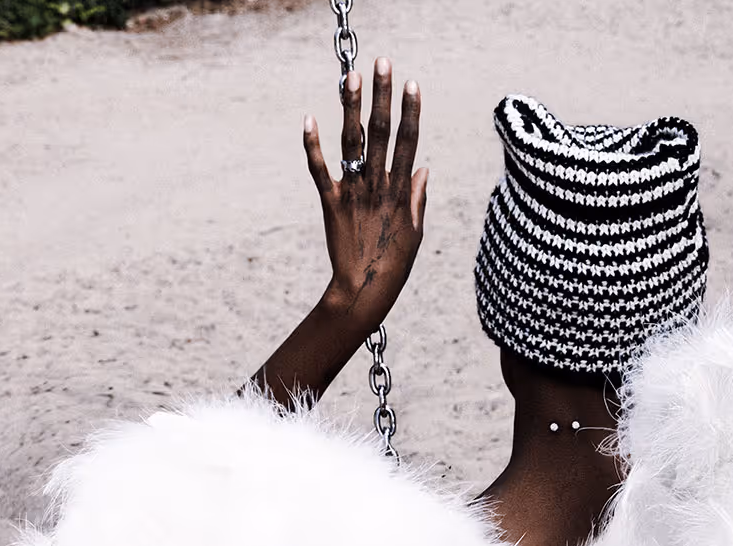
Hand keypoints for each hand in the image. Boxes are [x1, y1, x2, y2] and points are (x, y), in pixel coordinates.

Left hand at [303, 59, 428, 335]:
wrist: (362, 293)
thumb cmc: (392, 266)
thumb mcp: (414, 233)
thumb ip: (418, 198)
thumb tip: (424, 167)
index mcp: (401, 194)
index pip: (408, 145)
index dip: (411, 113)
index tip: (413, 84)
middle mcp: (378, 188)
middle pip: (381, 134)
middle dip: (383, 97)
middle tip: (384, 63)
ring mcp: (353, 194)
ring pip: (353, 144)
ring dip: (352, 108)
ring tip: (352, 76)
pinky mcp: (330, 204)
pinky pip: (320, 170)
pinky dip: (312, 145)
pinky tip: (309, 117)